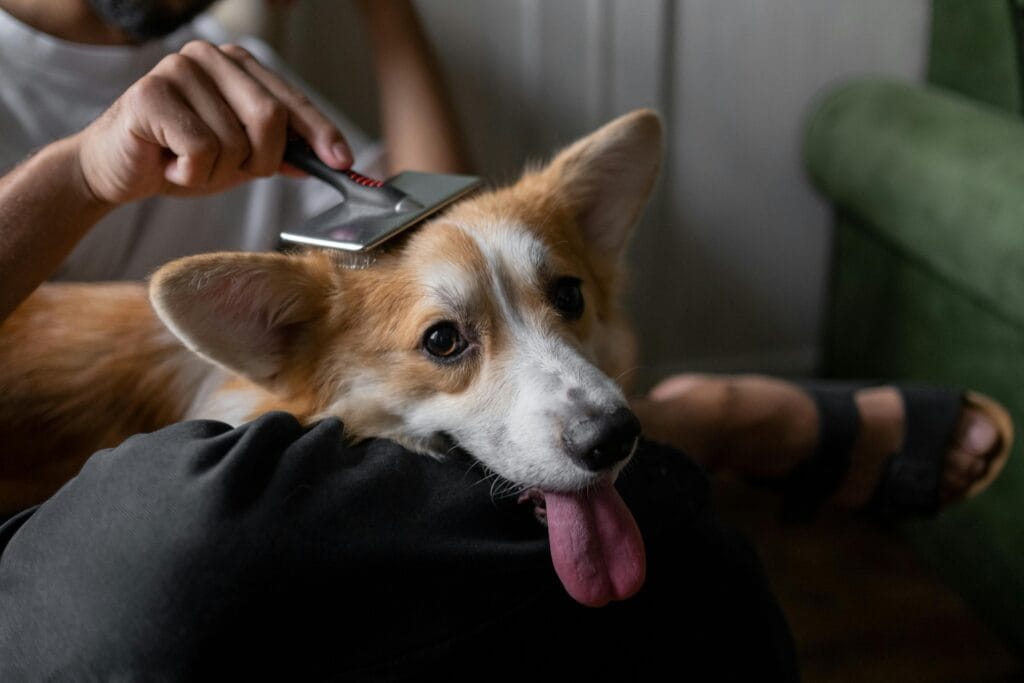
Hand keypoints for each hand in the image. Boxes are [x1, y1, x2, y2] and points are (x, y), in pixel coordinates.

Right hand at [75, 40, 351, 204]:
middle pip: (269, 117)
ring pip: (234, 141)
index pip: (291, 100)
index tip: (342, 161)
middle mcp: (210, 57)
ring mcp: (178, 70)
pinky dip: (190, 173)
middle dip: (261, 159)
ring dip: (217, 172)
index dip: (320, 133)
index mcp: (237, 65)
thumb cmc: (180, 157)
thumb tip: (328, 159)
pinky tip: (168, 163)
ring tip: (187, 163)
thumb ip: (281, 153)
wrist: (116, 170)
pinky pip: (200, 150)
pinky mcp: (150, 94)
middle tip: (235, 170)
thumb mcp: (241, 158)